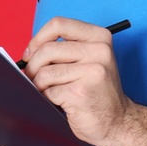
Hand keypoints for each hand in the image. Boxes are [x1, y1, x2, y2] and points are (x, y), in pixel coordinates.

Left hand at [21, 17, 137, 145]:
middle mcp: (99, 51)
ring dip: (39, 85)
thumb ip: (65, 48)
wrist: (117, 121)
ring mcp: (92, 72)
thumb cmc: (96, 91)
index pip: (58, 24)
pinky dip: (48, 98)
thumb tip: (29, 51)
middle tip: (33, 77)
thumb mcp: (88, 59)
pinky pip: (49, 91)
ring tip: (49, 91)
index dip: (38, 39)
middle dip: (33, 66)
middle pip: (47, 49)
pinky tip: (60, 102)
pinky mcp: (81, 93)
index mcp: (100, 37)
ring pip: (45, 72)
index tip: (31, 53)